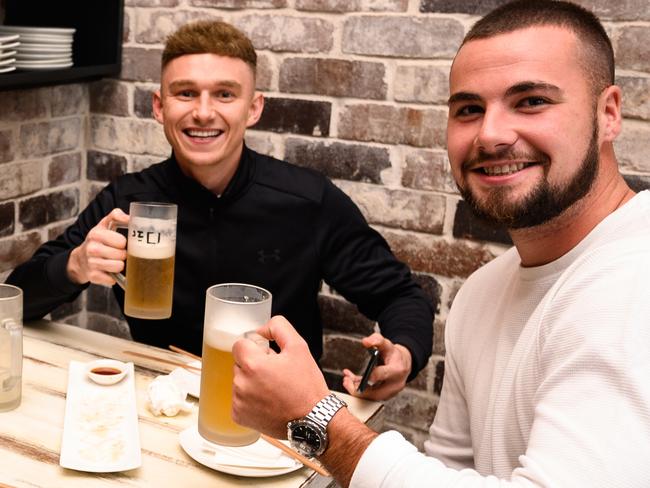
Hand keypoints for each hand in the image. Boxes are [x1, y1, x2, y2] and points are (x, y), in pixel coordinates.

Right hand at [67, 208, 128, 285]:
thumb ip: (116, 216)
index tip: (119, 243)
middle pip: (122, 255)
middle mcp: (92, 248)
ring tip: (113, 261)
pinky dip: (113, 276)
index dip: (123, 243)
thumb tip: (130, 217)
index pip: (121, 241)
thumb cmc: (97, 241)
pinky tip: (107, 270)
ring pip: (118, 267)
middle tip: (117, 253)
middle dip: (123, 254)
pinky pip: (113, 279)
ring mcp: (91, 263)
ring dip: (119, 265)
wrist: (80, 259)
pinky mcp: (93, 276)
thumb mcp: (104, 225)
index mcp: (96, 234)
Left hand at [232, 316, 330, 438]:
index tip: (269, 356)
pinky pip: (240, 399)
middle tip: (276, 374)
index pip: (240, 344)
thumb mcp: (299, 347)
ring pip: (240, 381)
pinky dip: (251, 399)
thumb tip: (261, 330)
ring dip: (252, 382)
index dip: (256, 347)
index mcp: (253, 364)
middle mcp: (241, 383)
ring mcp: (239, 402)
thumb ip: (278, 328)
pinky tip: (269, 402)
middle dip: (254, 365)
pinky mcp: (239, 416)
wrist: (313, 420)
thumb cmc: (307, 387)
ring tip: (274, 389)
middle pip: (240, 363)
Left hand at [342, 333, 411, 400]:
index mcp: (396, 370)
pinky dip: (358, 390)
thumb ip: (376, 340)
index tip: (361, 376)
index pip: (383, 374)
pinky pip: (369, 396)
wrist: (402, 365)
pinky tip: (351, 381)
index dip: (372, 375)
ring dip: (356, 389)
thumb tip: (366, 341)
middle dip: (358, 388)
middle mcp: (394, 384)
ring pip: (370, 396)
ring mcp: (389, 393)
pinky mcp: (383, 396)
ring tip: (346, 380)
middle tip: (346, 380)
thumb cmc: (393, 355)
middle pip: (375, 392)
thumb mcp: (386, 344)